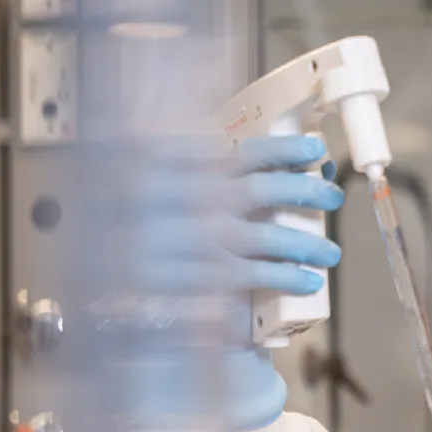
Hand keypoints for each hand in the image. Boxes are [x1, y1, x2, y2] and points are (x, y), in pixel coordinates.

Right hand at [143, 134, 344, 429]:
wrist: (98, 273)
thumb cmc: (146, 221)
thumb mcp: (161, 181)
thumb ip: (211, 170)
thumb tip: (296, 167)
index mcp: (173, 164)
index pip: (242, 153)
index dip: (285, 149)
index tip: (316, 149)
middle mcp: (181, 198)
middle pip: (259, 190)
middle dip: (304, 191)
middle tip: (333, 197)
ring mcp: (185, 240)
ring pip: (262, 237)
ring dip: (306, 244)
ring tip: (331, 253)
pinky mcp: (187, 278)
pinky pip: (250, 277)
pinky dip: (285, 278)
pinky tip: (308, 281)